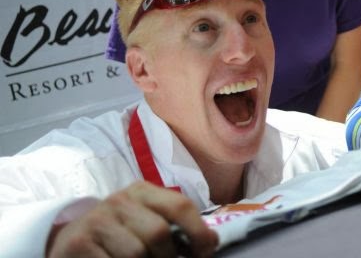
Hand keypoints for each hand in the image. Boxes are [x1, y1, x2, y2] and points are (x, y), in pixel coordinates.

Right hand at [47, 181, 216, 257]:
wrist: (67, 239)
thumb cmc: (118, 234)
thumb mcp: (144, 219)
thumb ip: (174, 226)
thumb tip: (211, 243)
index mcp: (142, 191)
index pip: (180, 205)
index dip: (199, 232)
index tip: (205, 252)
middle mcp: (119, 201)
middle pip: (159, 234)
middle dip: (168, 257)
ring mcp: (97, 222)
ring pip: (137, 254)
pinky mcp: (78, 244)